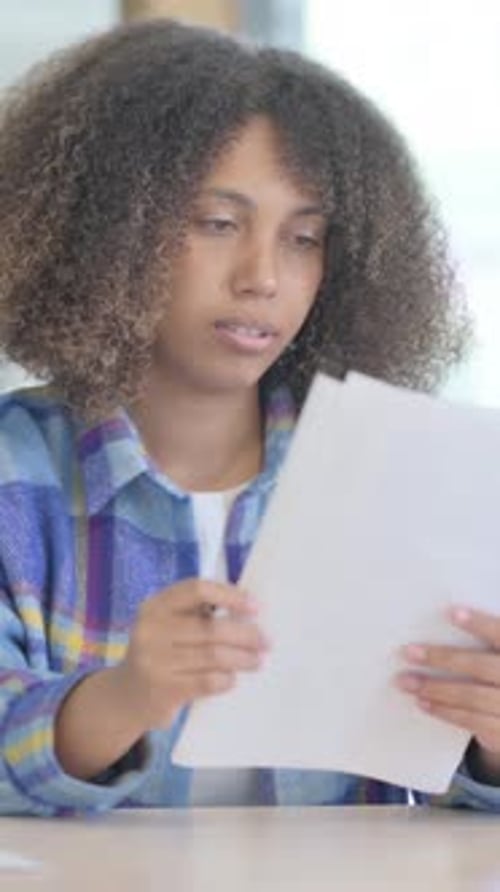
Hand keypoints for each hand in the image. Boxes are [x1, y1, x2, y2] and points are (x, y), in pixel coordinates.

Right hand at [115, 578, 269, 730]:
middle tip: (266, 641)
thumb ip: (197, 614)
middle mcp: (150, 629)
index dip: (229, 595)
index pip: (197, 590)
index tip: (255, 607)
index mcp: (155, 606)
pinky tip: (232, 678)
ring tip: (258, 661)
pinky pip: (208, 681)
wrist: (126, 696)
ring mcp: (154, 661)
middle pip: (212, 627)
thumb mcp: (168, 625)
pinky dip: (227, 679)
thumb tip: (249, 612)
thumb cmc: (161, 653)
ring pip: (214, 656)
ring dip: (243, 659)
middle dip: (246, 635)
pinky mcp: (163, 690)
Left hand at [398, 607, 499, 780]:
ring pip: (472, 696)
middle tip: (408, 652)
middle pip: (481, 666)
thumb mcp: (494, 654)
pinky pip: (472, 721)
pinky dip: (445, 711)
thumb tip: (443, 617)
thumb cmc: (496, 670)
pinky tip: (423, 702)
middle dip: (442, 658)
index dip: (480, 624)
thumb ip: (481, 642)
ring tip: (406, 681)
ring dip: (434, 688)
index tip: (452, 613)